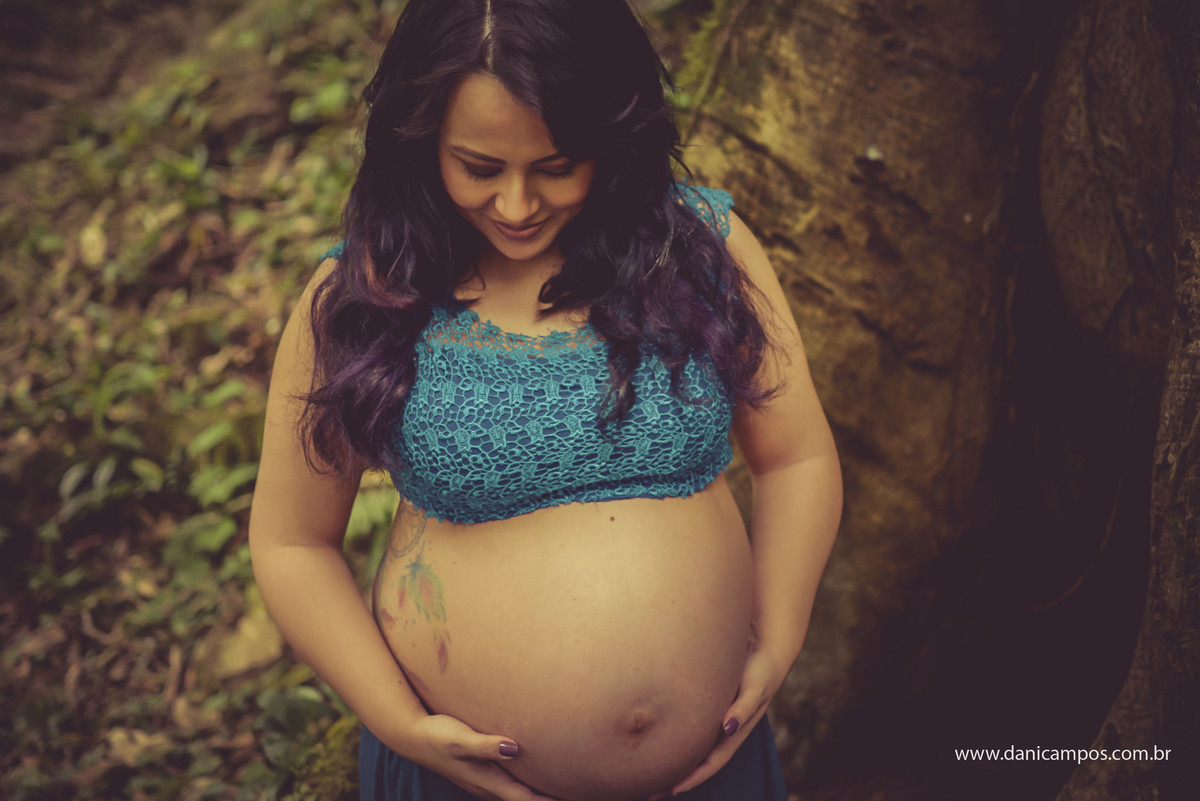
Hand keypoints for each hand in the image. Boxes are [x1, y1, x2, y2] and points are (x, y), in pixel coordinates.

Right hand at [403, 714, 561, 800]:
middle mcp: (487, 786)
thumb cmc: (438, 735)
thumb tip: (514, 748)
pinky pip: (508, 785)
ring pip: (515, 795)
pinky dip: (524, 787)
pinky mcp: (480, 772)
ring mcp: (483, 781)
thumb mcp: (460, 739)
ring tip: (559, 791)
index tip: (571, 799)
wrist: (412, 736)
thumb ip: (485, 745)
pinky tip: (532, 776)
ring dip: (535, 796)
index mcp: (488, 780)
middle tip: (576, 795)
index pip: (525, 799)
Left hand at [652, 645, 786, 798]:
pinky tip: (660, 743)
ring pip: (692, 748)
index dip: (694, 777)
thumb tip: (727, 728)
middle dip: (676, 779)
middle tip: (650, 793)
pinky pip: (691, 731)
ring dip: (674, 764)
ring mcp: (715, 721)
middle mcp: (722, 731)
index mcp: (734, 733)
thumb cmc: (760, 672)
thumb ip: (743, 709)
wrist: (766, 652)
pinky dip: (676, 742)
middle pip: (698, 762)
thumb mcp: (754, 689)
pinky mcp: (708, 707)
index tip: (674, 790)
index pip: (711, 763)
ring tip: (649, 777)